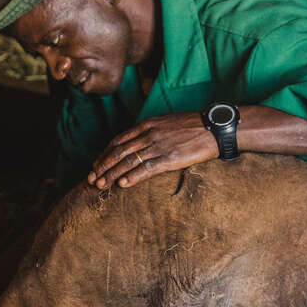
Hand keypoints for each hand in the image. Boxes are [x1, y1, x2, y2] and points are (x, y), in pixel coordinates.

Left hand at [87, 112, 216, 189]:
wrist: (213, 128)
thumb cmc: (192, 125)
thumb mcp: (166, 121)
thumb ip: (150, 130)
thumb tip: (138, 141)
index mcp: (147, 124)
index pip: (119, 140)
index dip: (105, 153)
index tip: (96, 164)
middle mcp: (148, 134)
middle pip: (118, 152)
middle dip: (103, 166)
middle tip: (92, 179)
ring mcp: (158, 146)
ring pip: (128, 161)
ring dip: (112, 174)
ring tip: (101, 185)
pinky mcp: (169, 158)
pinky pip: (146, 169)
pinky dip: (132, 177)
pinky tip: (122, 185)